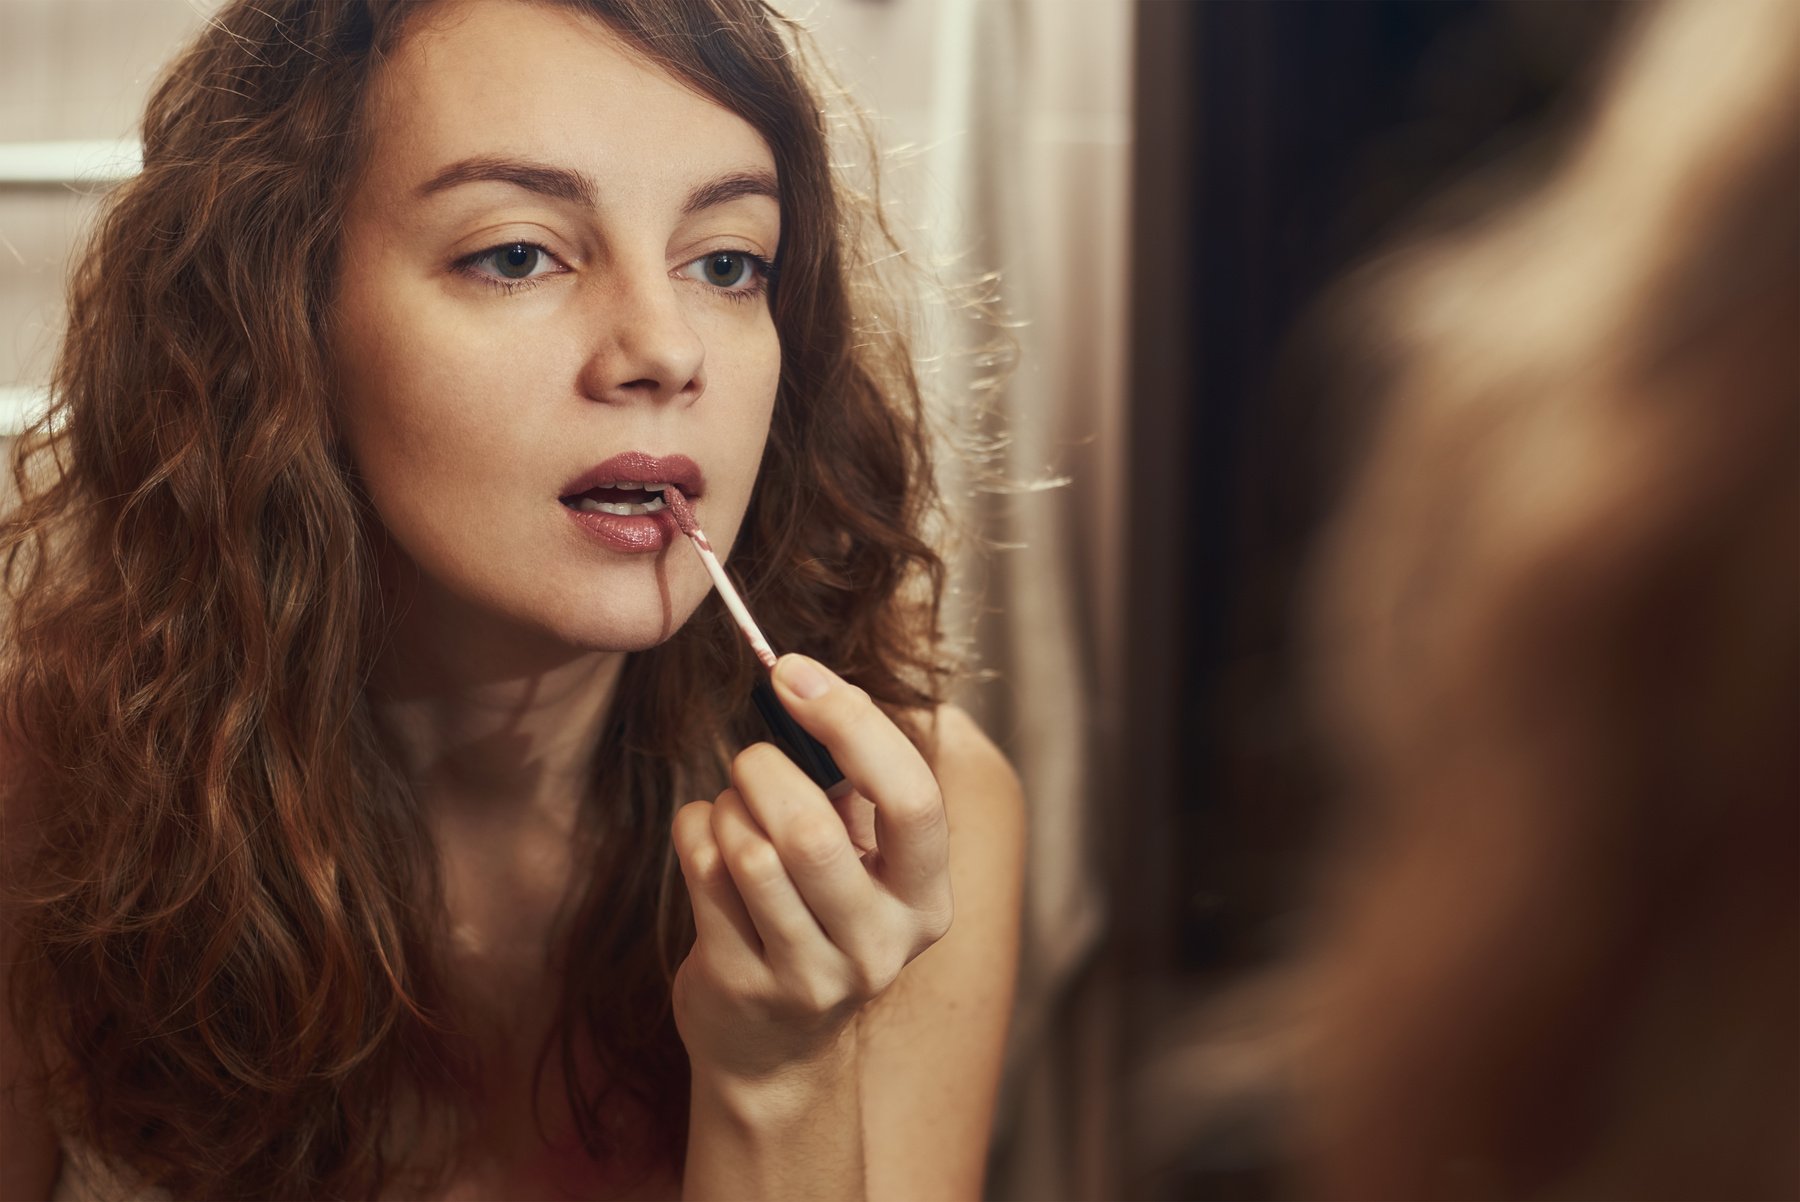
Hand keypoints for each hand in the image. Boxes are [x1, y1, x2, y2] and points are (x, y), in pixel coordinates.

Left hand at [670, 655, 953, 1084]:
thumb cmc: (820, 914)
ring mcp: (810, 976)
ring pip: (750, 852)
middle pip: (812, 830)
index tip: (793, 674)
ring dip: (727, 808)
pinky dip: (694, 832)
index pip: (912, 797)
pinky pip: (703, 874)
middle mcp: (879, 945)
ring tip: (732, 812)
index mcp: (926, 898)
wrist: (775, 1046)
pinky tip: (706, 840)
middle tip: (750, 760)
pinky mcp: (742, 985)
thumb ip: (854, 782)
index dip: (852, 723)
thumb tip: (803, 684)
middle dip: (764, 771)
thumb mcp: (862, 859)